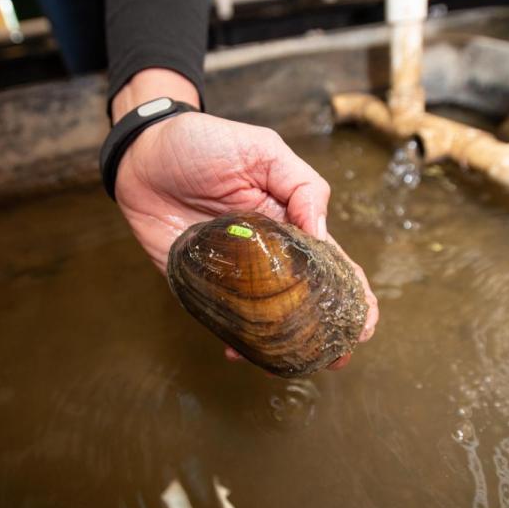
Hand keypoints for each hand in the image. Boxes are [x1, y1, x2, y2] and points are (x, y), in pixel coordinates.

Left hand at [114, 111, 378, 369]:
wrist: (144, 155)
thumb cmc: (205, 144)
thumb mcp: (263, 151)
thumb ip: (300, 185)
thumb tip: (322, 230)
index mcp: (287, 223)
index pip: (328, 263)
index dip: (350, 291)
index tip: (364, 321)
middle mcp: (265, 255)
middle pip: (302, 298)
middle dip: (324, 329)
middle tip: (337, 356)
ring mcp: (233, 273)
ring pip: (264, 316)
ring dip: (283, 343)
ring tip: (298, 363)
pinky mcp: (199, 282)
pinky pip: (220, 316)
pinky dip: (232, 338)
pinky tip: (238, 354)